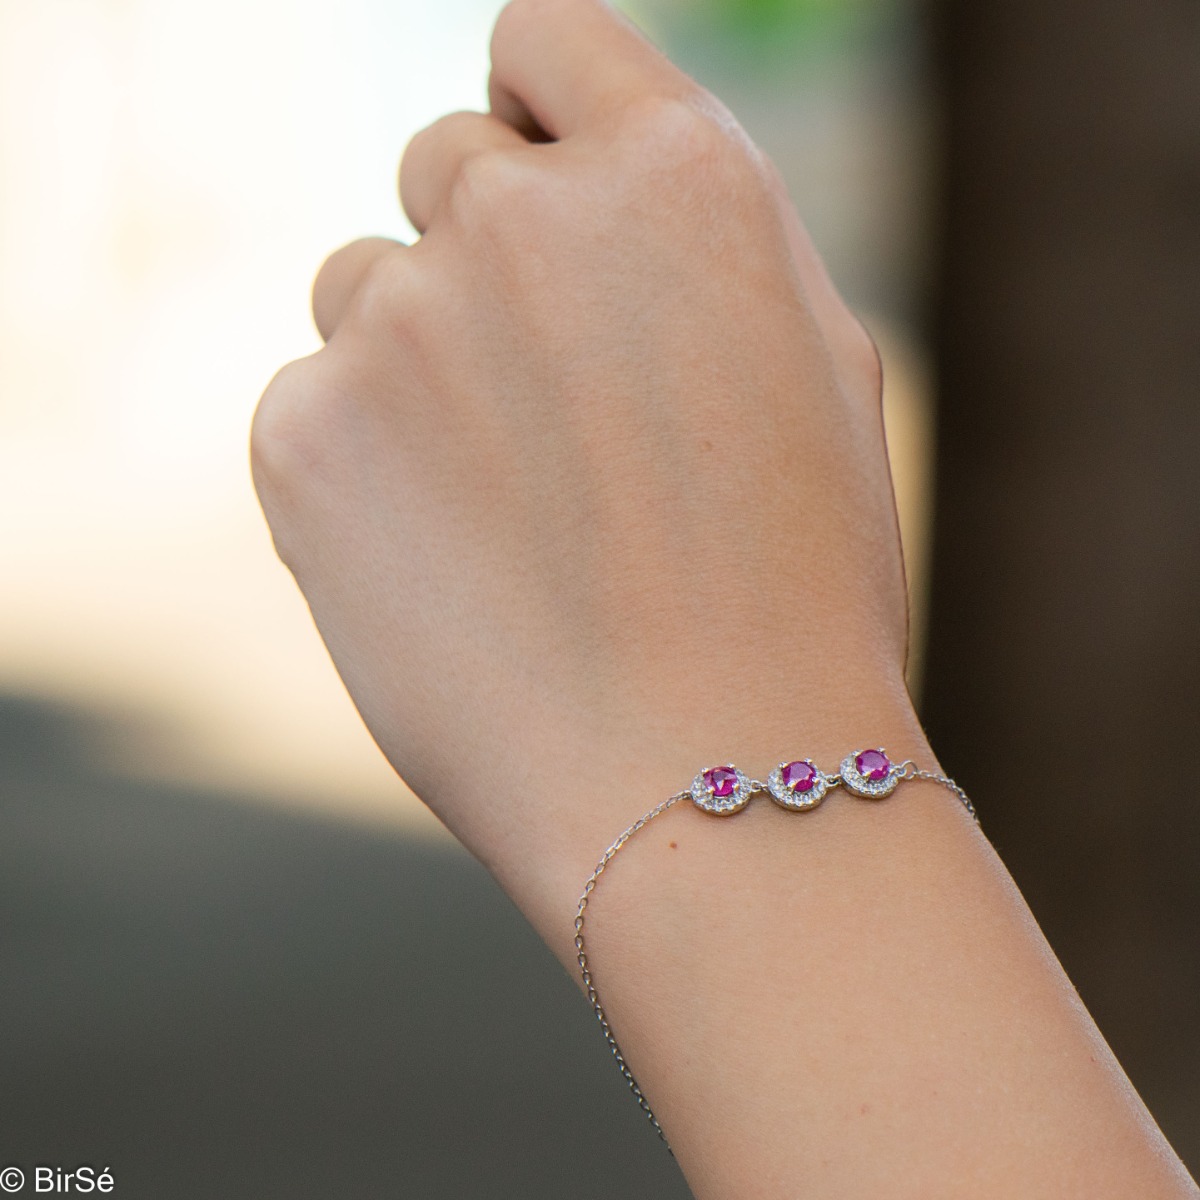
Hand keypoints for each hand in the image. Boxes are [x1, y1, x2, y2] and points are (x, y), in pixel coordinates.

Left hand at [251, 0, 920, 949]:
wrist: (708, 784)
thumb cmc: (794, 595)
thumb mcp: (812, 376)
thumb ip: (691, 247)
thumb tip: (580, 174)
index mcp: (678, 174)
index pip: (541, 38)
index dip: (536, 103)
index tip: (538, 174)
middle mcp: (525, 213)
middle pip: (446, 164)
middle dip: (487, 252)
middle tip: (546, 402)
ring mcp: (399, 321)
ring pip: (365, 285)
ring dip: (419, 362)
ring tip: (513, 510)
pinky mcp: (302, 437)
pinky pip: (311, 404)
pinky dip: (362, 465)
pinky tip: (448, 566)